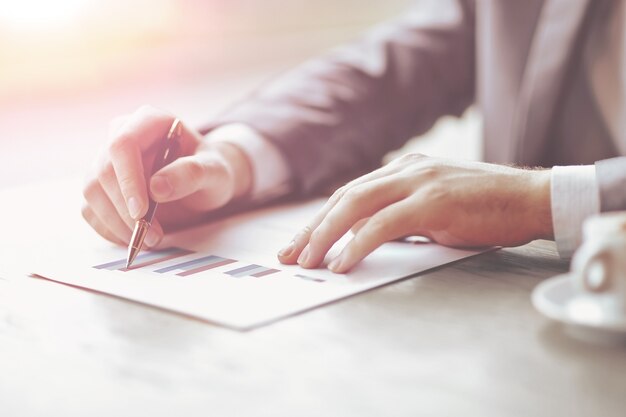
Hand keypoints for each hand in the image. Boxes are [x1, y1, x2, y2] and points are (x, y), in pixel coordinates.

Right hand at [82, 105, 252, 246]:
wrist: (204, 183)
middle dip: (124, 210)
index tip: (141, 213)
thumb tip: (156, 188)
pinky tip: (134, 238)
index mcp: (149, 120)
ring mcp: (107, 159)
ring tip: (149, 240)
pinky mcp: (101, 185)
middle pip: (103, 171)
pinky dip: (109, 229)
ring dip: (116, 223)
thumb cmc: (211, 171)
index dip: (127, 180)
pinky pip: (91, 209)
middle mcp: (122, 134)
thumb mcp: (215, 172)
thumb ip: (192, 174)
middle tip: (152, 236)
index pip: (122, 145)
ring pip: (92, 192)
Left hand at [277, 154, 552, 272]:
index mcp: (404, 170)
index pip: (351, 194)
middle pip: (344, 198)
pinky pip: (383, 224)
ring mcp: (419, 182)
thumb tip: (366, 239)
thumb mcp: (435, 209)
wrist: (531, 199)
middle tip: (290, 254)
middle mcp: (405, 170)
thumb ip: (401, 217)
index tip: (301, 242)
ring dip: (325, 235)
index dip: (322, 219)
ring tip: (306, 260)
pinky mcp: (433, 201)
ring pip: (355, 206)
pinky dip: (358, 244)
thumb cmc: (486, 208)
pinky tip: (342, 263)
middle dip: (312, 228)